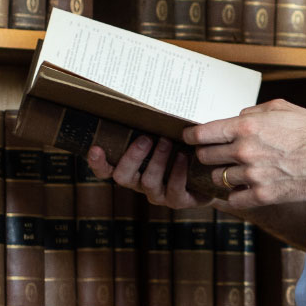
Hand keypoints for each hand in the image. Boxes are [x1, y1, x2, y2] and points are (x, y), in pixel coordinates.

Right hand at [86, 135, 212, 209]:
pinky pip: (173, 189)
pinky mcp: (177, 201)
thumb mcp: (164, 139)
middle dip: (132, 157)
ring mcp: (158, 195)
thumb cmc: (181, 151)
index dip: (97, 163)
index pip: (106, 170)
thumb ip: (152, 129)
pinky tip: (184, 156)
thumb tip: (145, 105)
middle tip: (145, 138)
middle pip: (122, 177)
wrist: (210, 176)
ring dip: (157, 160)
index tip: (95, 148)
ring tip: (166, 141)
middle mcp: (140, 184)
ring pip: (148, 182)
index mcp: (131, 170)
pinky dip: (178, 172)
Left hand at [185, 99, 305, 210]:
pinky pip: (234, 199)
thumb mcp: (282, 108)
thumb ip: (254, 110)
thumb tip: (237, 115)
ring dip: (222, 175)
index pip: (203, 133)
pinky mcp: (261, 196)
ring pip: (218, 178)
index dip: (191, 136)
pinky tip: (242, 190)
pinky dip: (235, 195)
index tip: (189, 139)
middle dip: (206, 155)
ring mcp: (251, 175)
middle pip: (205, 157)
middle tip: (212, 155)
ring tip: (232, 172)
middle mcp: (244, 150)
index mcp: (246, 126)